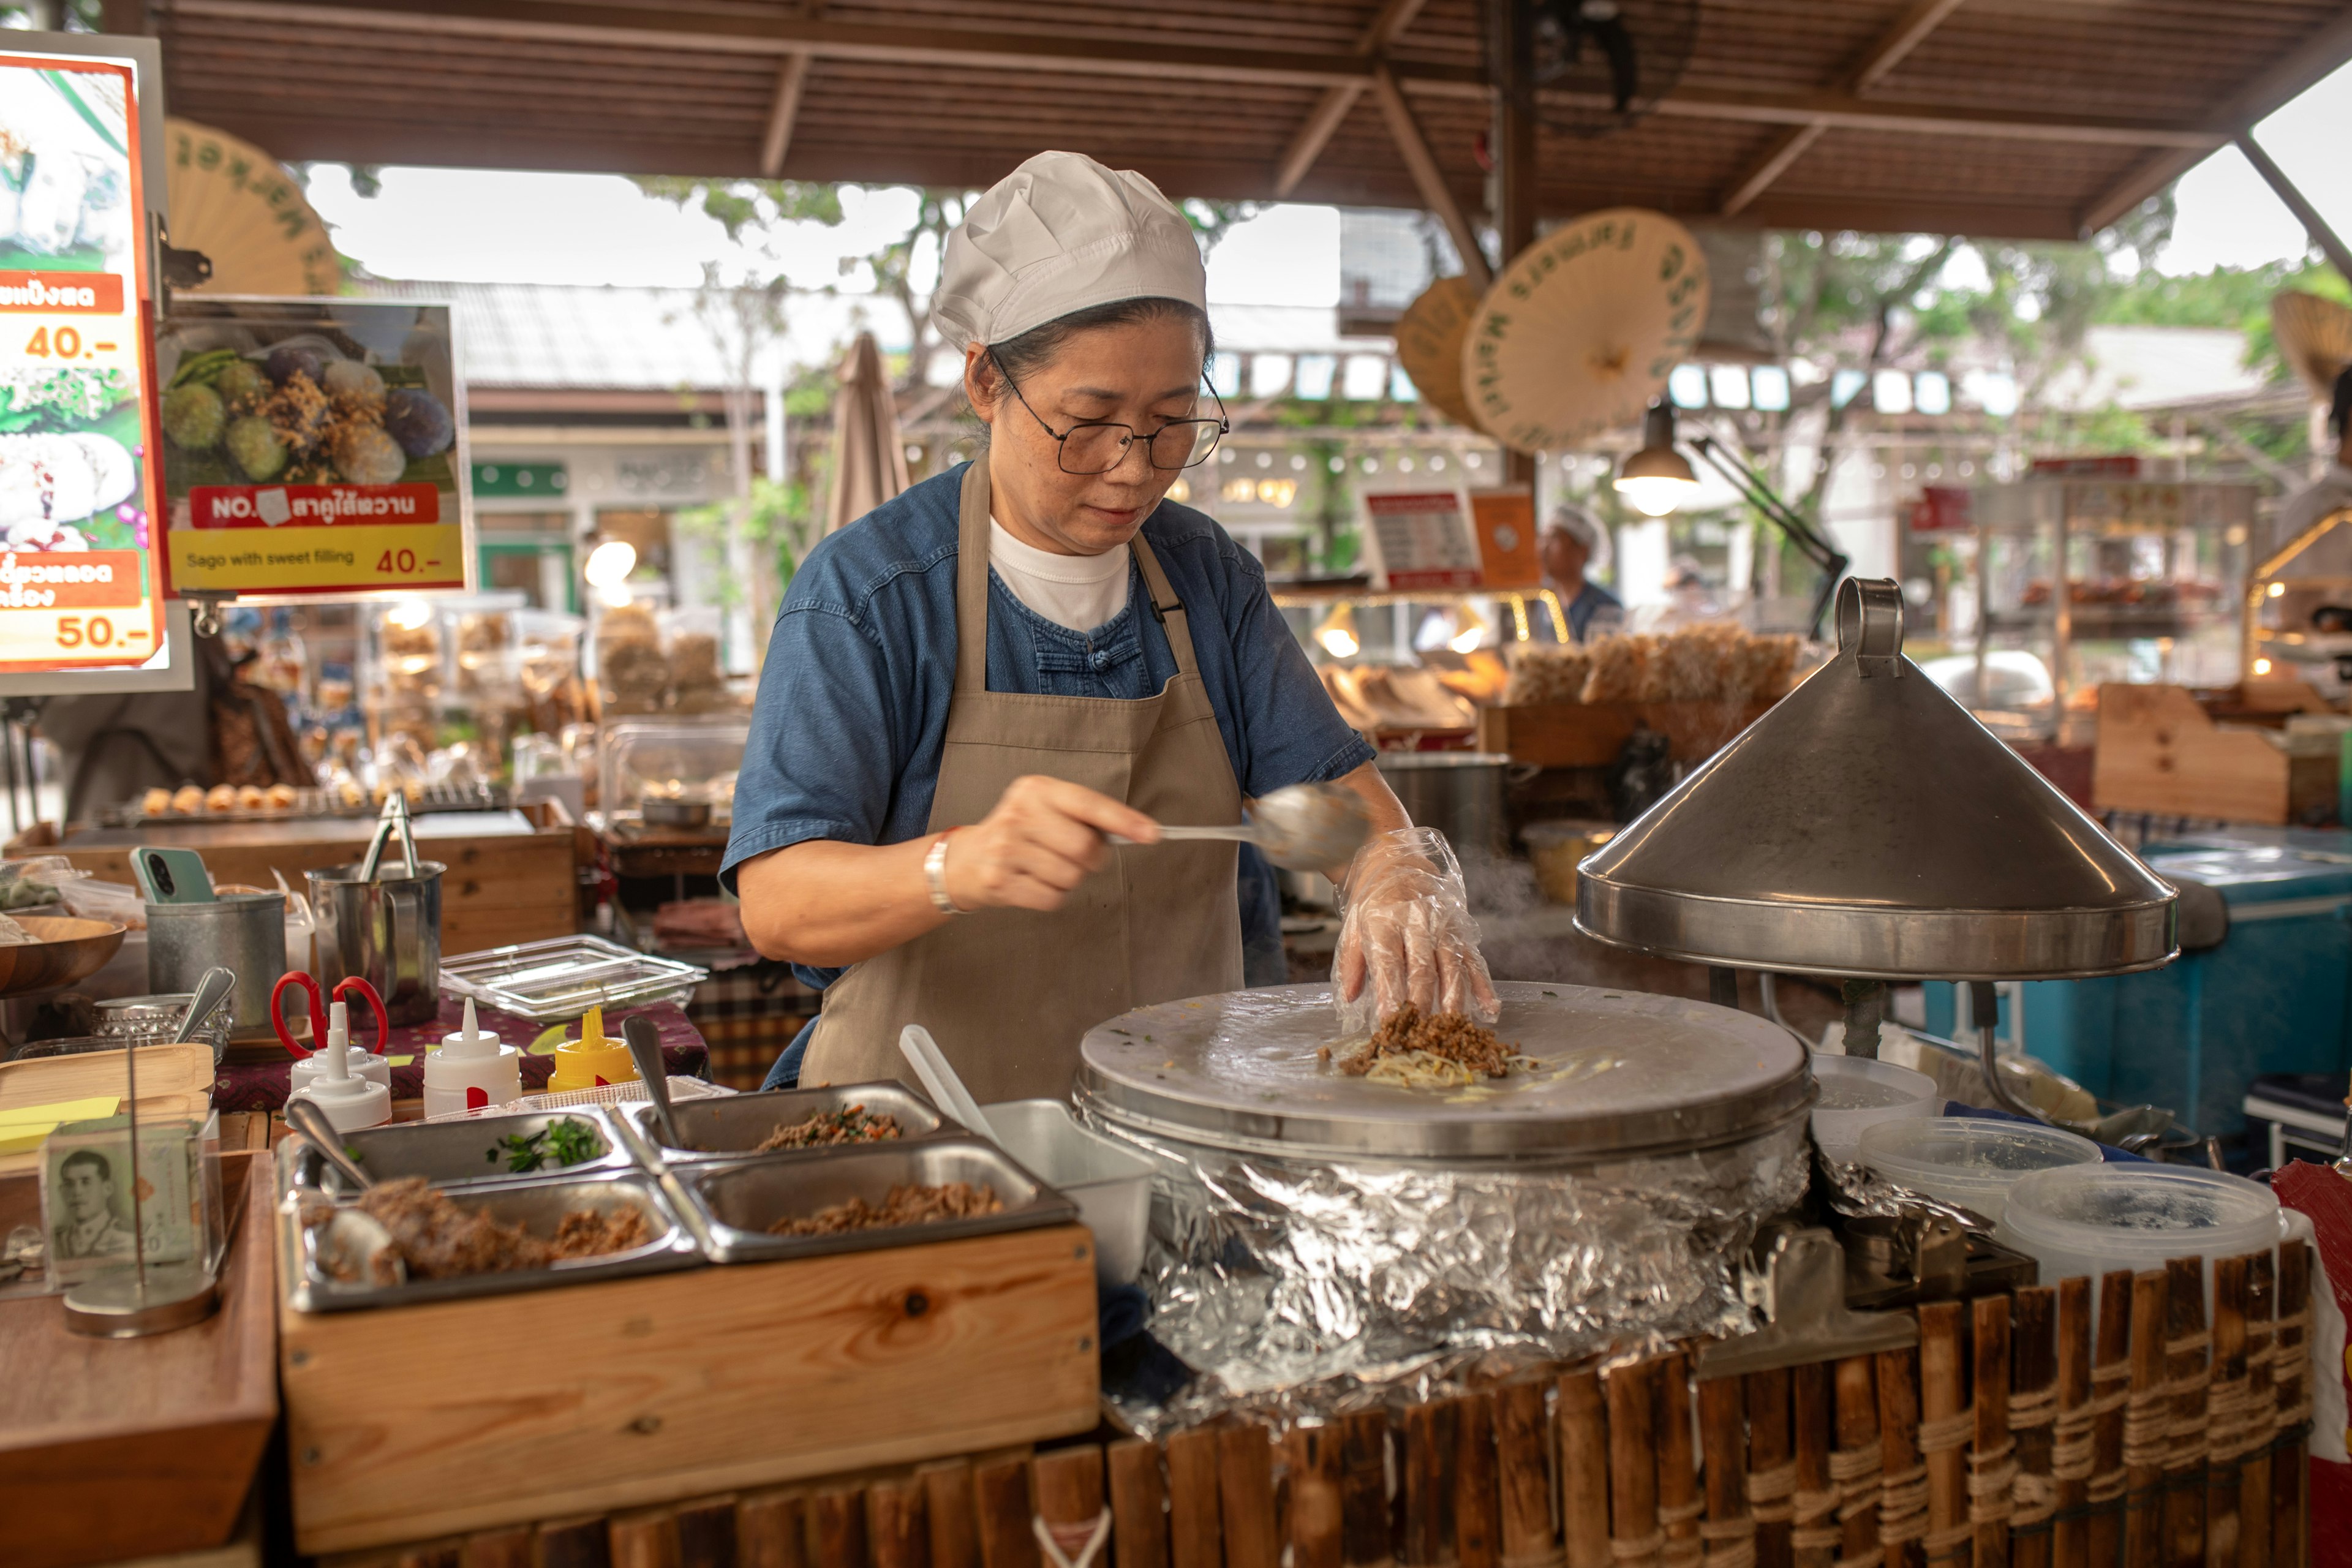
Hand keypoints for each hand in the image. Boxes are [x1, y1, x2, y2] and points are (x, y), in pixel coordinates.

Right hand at [940, 774, 1158, 912]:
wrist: (967, 860)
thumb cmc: (1021, 833)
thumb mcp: (1046, 809)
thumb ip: (1085, 816)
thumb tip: (1138, 831)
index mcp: (1036, 790)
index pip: (1088, 804)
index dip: (1124, 821)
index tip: (1152, 834)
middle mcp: (1019, 814)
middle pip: (1085, 848)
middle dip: (1091, 859)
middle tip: (1075, 856)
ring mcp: (1005, 849)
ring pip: (1070, 877)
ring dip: (1068, 879)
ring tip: (1045, 867)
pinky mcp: (998, 881)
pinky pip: (1052, 898)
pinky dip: (1052, 896)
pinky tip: (1033, 882)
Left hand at [1332, 831, 1499, 1024]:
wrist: (1397, 862)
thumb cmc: (1372, 902)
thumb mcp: (1353, 926)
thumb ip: (1352, 962)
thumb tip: (1350, 996)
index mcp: (1384, 921)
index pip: (1388, 963)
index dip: (1390, 994)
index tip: (1389, 1022)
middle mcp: (1416, 921)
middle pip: (1422, 968)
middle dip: (1422, 1003)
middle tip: (1420, 1032)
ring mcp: (1442, 925)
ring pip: (1452, 965)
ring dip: (1454, 999)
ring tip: (1452, 1026)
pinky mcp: (1460, 929)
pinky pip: (1473, 959)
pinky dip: (1483, 985)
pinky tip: (1489, 1008)